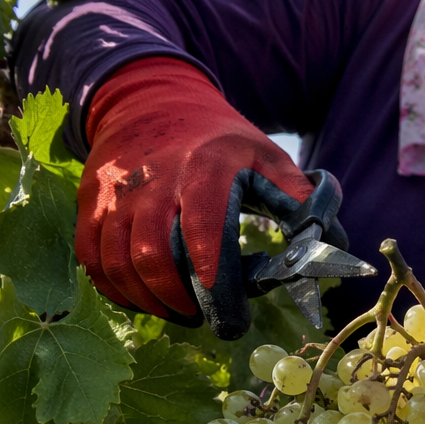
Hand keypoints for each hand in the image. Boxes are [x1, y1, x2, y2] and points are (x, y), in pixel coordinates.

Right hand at [77, 57, 327, 337]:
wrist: (151, 101)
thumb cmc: (220, 140)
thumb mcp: (267, 156)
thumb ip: (298, 200)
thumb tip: (333, 246)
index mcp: (204, 172)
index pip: (204, 236)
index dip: (216, 284)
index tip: (234, 318)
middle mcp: (152, 184)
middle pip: (154, 258)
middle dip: (183, 301)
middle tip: (212, 322)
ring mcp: (115, 194)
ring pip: (118, 264)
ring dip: (150, 301)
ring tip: (183, 314)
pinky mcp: (91, 203)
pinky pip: (92, 258)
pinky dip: (115, 289)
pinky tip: (145, 301)